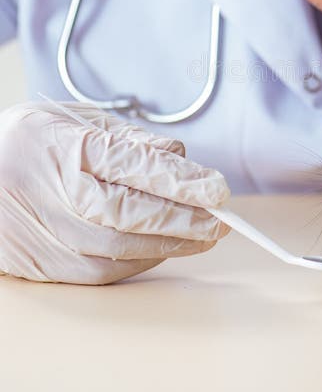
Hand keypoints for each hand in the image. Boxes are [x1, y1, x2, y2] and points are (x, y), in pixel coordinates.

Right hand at [0, 101, 230, 284]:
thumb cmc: (28, 144)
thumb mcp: (72, 121)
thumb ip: (127, 139)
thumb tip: (180, 157)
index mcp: (61, 146)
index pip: (129, 165)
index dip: (177, 179)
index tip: (216, 188)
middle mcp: (52, 193)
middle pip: (127, 212)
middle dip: (182, 218)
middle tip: (221, 219)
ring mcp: (46, 233)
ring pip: (119, 248)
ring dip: (169, 244)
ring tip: (205, 235)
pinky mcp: (44, 265)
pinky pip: (103, 271)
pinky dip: (141, 261)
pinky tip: (165, 248)